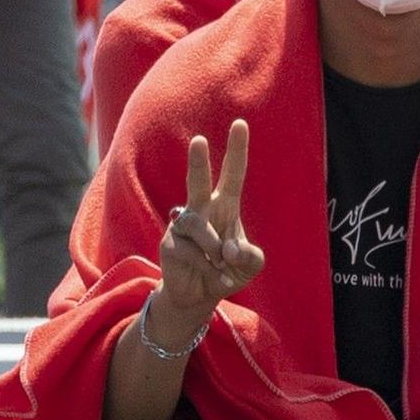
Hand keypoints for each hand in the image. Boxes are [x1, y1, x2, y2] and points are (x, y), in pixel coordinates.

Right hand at [153, 119, 264, 344]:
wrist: (200, 295)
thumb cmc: (227, 270)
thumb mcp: (249, 265)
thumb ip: (249, 256)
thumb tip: (228, 249)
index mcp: (225, 206)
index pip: (233, 174)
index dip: (237, 149)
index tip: (240, 123)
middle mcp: (202, 209)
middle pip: (198, 182)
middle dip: (199, 162)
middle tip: (199, 140)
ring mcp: (183, 226)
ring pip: (199, 228)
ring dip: (215, 249)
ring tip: (224, 264)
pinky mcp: (170, 244)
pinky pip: (190, 252)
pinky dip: (209, 269)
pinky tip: (216, 278)